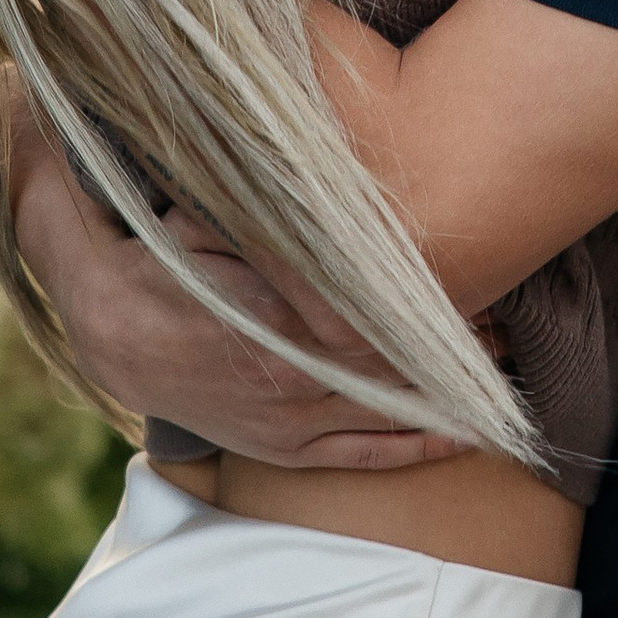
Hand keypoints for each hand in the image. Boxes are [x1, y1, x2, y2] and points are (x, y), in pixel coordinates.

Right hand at [5, 91, 461, 470]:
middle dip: (455, 346)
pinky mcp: (281, 449)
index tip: (483, 274)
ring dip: (449, 392)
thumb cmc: (159, 262)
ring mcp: (289, 422)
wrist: (108, 337)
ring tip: (506, 368)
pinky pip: (360, 457)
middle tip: (509, 322)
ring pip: (389, 411)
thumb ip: (256, 206)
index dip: (434, 300)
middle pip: (396, 362)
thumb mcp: (201, 217)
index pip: (375, 314)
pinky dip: (414, 447)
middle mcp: (293, 379)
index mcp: (279, 320)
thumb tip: (301, 160)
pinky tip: (462, 435)